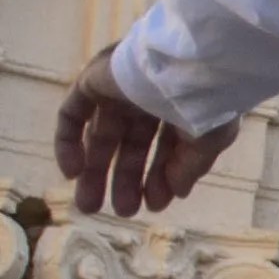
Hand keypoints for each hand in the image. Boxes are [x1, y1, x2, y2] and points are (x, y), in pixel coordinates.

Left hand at [52, 60, 229, 217]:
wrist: (191, 65)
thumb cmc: (211, 102)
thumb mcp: (208, 142)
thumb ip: (189, 168)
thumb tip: (176, 193)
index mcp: (180, 107)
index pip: (164, 147)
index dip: (159, 177)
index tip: (157, 204)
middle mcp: (147, 98)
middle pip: (130, 145)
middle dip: (126, 180)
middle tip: (123, 213)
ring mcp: (118, 89)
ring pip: (100, 136)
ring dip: (95, 171)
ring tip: (90, 206)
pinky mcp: (93, 81)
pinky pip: (72, 116)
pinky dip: (68, 144)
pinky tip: (72, 173)